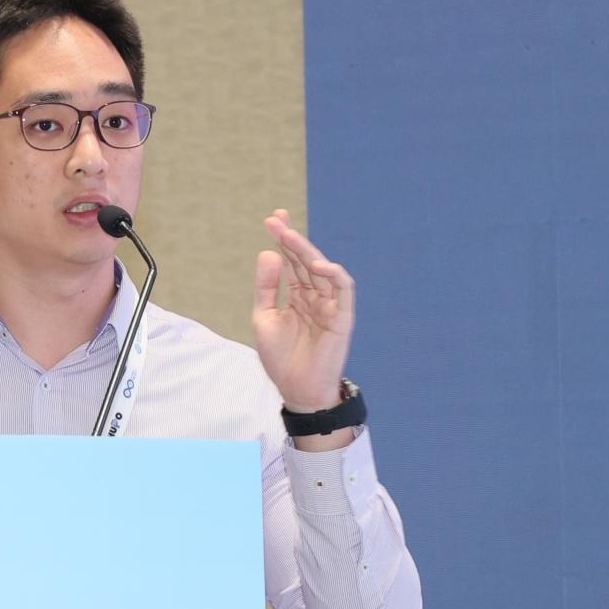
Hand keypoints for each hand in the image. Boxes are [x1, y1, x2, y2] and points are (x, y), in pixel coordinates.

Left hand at [252, 209, 354, 412]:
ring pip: (323, 270)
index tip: (272, 219)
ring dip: (307, 251)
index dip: (284, 240)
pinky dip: (333, 274)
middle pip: (305, 260)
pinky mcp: (342, 317)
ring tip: (288, 236)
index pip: (292, 261)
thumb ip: (266, 287)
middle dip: (291, 239)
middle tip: (276, 220)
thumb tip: (268, 253)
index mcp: (298, 296)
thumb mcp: (264, 317)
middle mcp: (315, 296)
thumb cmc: (281, 358)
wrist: (296, 389)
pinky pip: (343, 289)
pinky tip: (316, 264)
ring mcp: (330, 305)